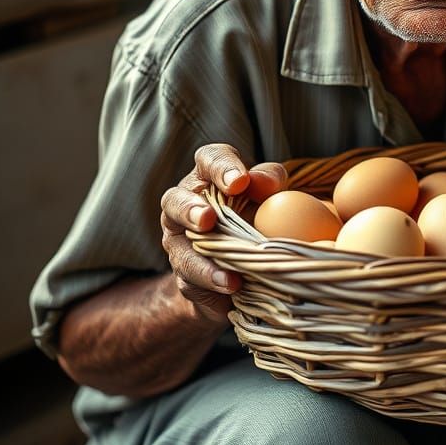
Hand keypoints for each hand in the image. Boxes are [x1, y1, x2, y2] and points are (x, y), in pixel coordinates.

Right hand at [160, 143, 286, 322]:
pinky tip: (232, 285)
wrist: (247, 268)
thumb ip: (270, 181)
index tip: (239, 181)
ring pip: (179, 246)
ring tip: (226, 269)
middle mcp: (185, 205)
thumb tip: (267, 182)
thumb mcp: (270, 195)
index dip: (221, 166)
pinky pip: (191, 278)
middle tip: (207, 219)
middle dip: (189, 209)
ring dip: (200, 258)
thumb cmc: (259, 217)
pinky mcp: (185, 274)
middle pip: (174, 200)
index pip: (209, 159)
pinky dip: (212, 282)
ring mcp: (179, 241)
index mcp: (208, 177)